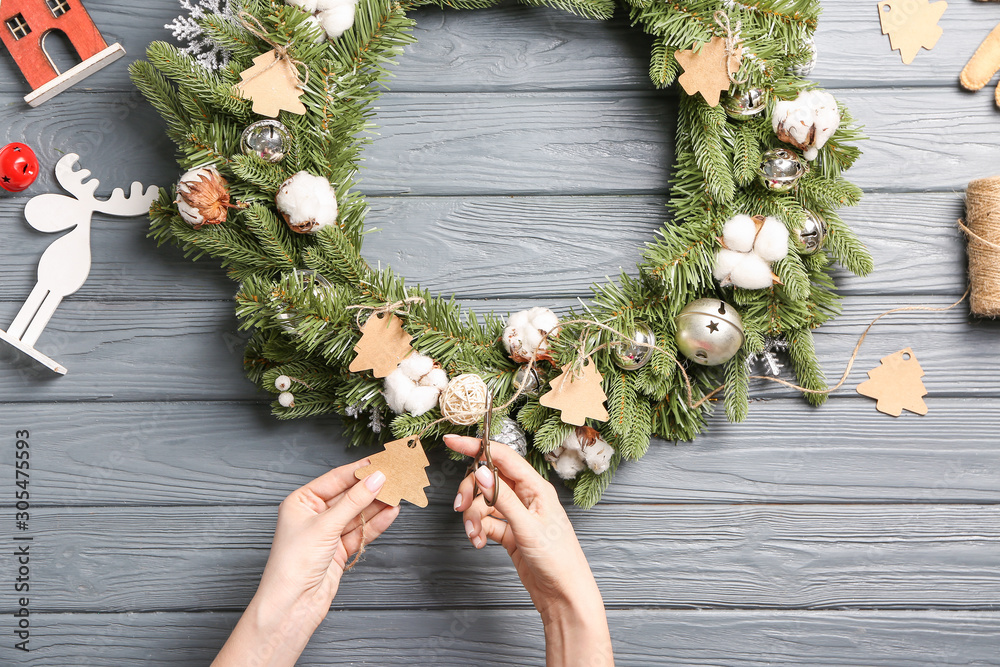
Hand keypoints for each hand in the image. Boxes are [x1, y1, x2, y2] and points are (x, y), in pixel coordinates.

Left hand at [213, 458, 399, 666]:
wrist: (292, 605)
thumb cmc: (294, 564)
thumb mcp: (325, 525)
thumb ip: (354, 501)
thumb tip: (376, 478)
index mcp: (301, 501)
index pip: (335, 479)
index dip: (359, 470)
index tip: (381, 461)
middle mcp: (314, 515)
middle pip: (349, 495)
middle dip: (372, 487)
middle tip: (395, 476)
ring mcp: (327, 533)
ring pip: (358, 513)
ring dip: (378, 505)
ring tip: (399, 492)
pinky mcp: (339, 550)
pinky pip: (361, 531)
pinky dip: (377, 523)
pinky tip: (392, 512)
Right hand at [444, 434, 613, 666]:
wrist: (564, 595)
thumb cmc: (558, 560)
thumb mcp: (528, 526)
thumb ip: (503, 498)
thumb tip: (481, 472)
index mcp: (536, 487)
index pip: (502, 456)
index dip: (476, 447)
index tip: (452, 440)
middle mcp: (526, 497)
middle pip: (488, 480)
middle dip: (470, 492)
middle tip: (460, 507)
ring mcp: (517, 515)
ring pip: (484, 503)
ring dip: (473, 517)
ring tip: (473, 535)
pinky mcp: (510, 532)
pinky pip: (486, 522)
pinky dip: (478, 530)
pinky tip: (478, 543)